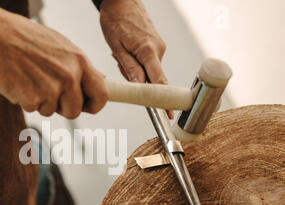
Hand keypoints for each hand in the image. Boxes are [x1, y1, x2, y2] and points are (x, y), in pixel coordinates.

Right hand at [0, 0, 107, 118]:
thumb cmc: (23, 38)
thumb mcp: (59, 46)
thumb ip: (76, 65)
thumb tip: (95, 81)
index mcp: (79, 61)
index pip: (101, 94)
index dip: (93, 104)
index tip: (86, 106)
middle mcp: (69, 76)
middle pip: (75, 110)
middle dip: (62, 106)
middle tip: (46, 91)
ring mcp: (50, 89)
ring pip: (51, 111)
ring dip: (40, 101)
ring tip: (28, 78)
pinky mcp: (31, 99)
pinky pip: (32, 109)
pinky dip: (24, 100)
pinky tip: (17, 81)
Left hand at [99, 0, 172, 117]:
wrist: (121, 0)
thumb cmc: (116, 19)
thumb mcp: (117, 46)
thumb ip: (129, 68)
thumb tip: (139, 87)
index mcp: (148, 51)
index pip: (159, 81)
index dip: (163, 100)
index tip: (168, 113)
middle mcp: (159, 49)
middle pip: (151, 77)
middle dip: (136, 79)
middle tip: (120, 61)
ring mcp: (160, 46)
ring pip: (148, 70)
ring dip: (134, 69)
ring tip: (121, 51)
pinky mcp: (157, 45)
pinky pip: (148, 61)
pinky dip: (137, 61)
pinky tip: (127, 49)